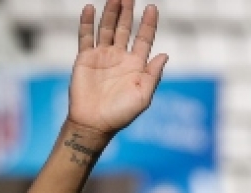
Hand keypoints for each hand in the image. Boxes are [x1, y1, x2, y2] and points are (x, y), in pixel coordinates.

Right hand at [68, 0, 166, 136]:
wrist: (94, 123)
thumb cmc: (122, 113)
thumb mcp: (143, 95)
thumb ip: (153, 75)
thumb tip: (165, 55)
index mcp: (137, 65)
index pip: (144, 38)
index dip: (148, 23)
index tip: (152, 7)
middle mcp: (120, 57)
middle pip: (124, 28)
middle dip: (127, 12)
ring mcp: (102, 56)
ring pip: (106, 29)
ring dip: (110, 13)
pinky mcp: (85, 58)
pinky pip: (86, 37)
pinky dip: (87, 23)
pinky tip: (90, 9)